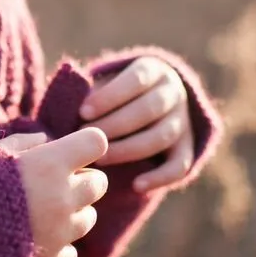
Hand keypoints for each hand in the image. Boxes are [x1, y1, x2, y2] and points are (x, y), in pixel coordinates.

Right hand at [1, 128, 109, 256]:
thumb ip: (21, 144)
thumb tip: (46, 141)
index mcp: (49, 165)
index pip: (95, 143)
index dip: (83, 143)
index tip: (68, 149)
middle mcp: (62, 199)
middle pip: (98, 183)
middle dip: (81, 179)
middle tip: (53, 181)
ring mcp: (60, 234)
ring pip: (88, 218)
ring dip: (72, 212)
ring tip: (40, 211)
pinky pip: (70, 250)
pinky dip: (57, 244)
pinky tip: (32, 238)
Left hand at [78, 57, 193, 192]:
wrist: (149, 106)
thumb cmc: (115, 96)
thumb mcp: (106, 85)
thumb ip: (90, 91)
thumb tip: (68, 102)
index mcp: (154, 70)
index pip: (135, 80)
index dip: (109, 97)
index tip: (83, 113)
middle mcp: (174, 93)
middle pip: (149, 109)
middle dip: (115, 126)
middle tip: (88, 139)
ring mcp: (183, 121)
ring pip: (161, 137)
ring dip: (128, 150)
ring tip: (100, 160)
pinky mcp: (187, 148)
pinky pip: (179, 165)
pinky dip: (159, 177)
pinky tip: (135, 186)